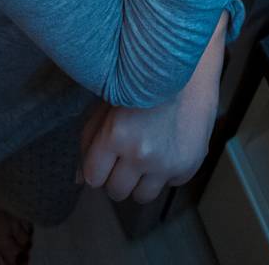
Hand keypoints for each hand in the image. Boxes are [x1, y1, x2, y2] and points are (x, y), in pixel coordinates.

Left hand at [76, 42, 222, 204]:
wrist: (189, 72)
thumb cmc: (142, 85)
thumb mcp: (108, 103)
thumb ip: (89, 139)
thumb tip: (78, 179)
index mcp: (116, 135)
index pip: (93, 177)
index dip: (97, 168)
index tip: (104, 157)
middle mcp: (141, 153)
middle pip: (116, 191)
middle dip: (116, 177)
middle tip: (124, 156)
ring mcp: (166, 163)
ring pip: (141, 196)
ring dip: (140, 181)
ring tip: (146, 154)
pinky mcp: (188, 166)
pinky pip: (168, 185)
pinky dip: (166, 172)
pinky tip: (168, 146)